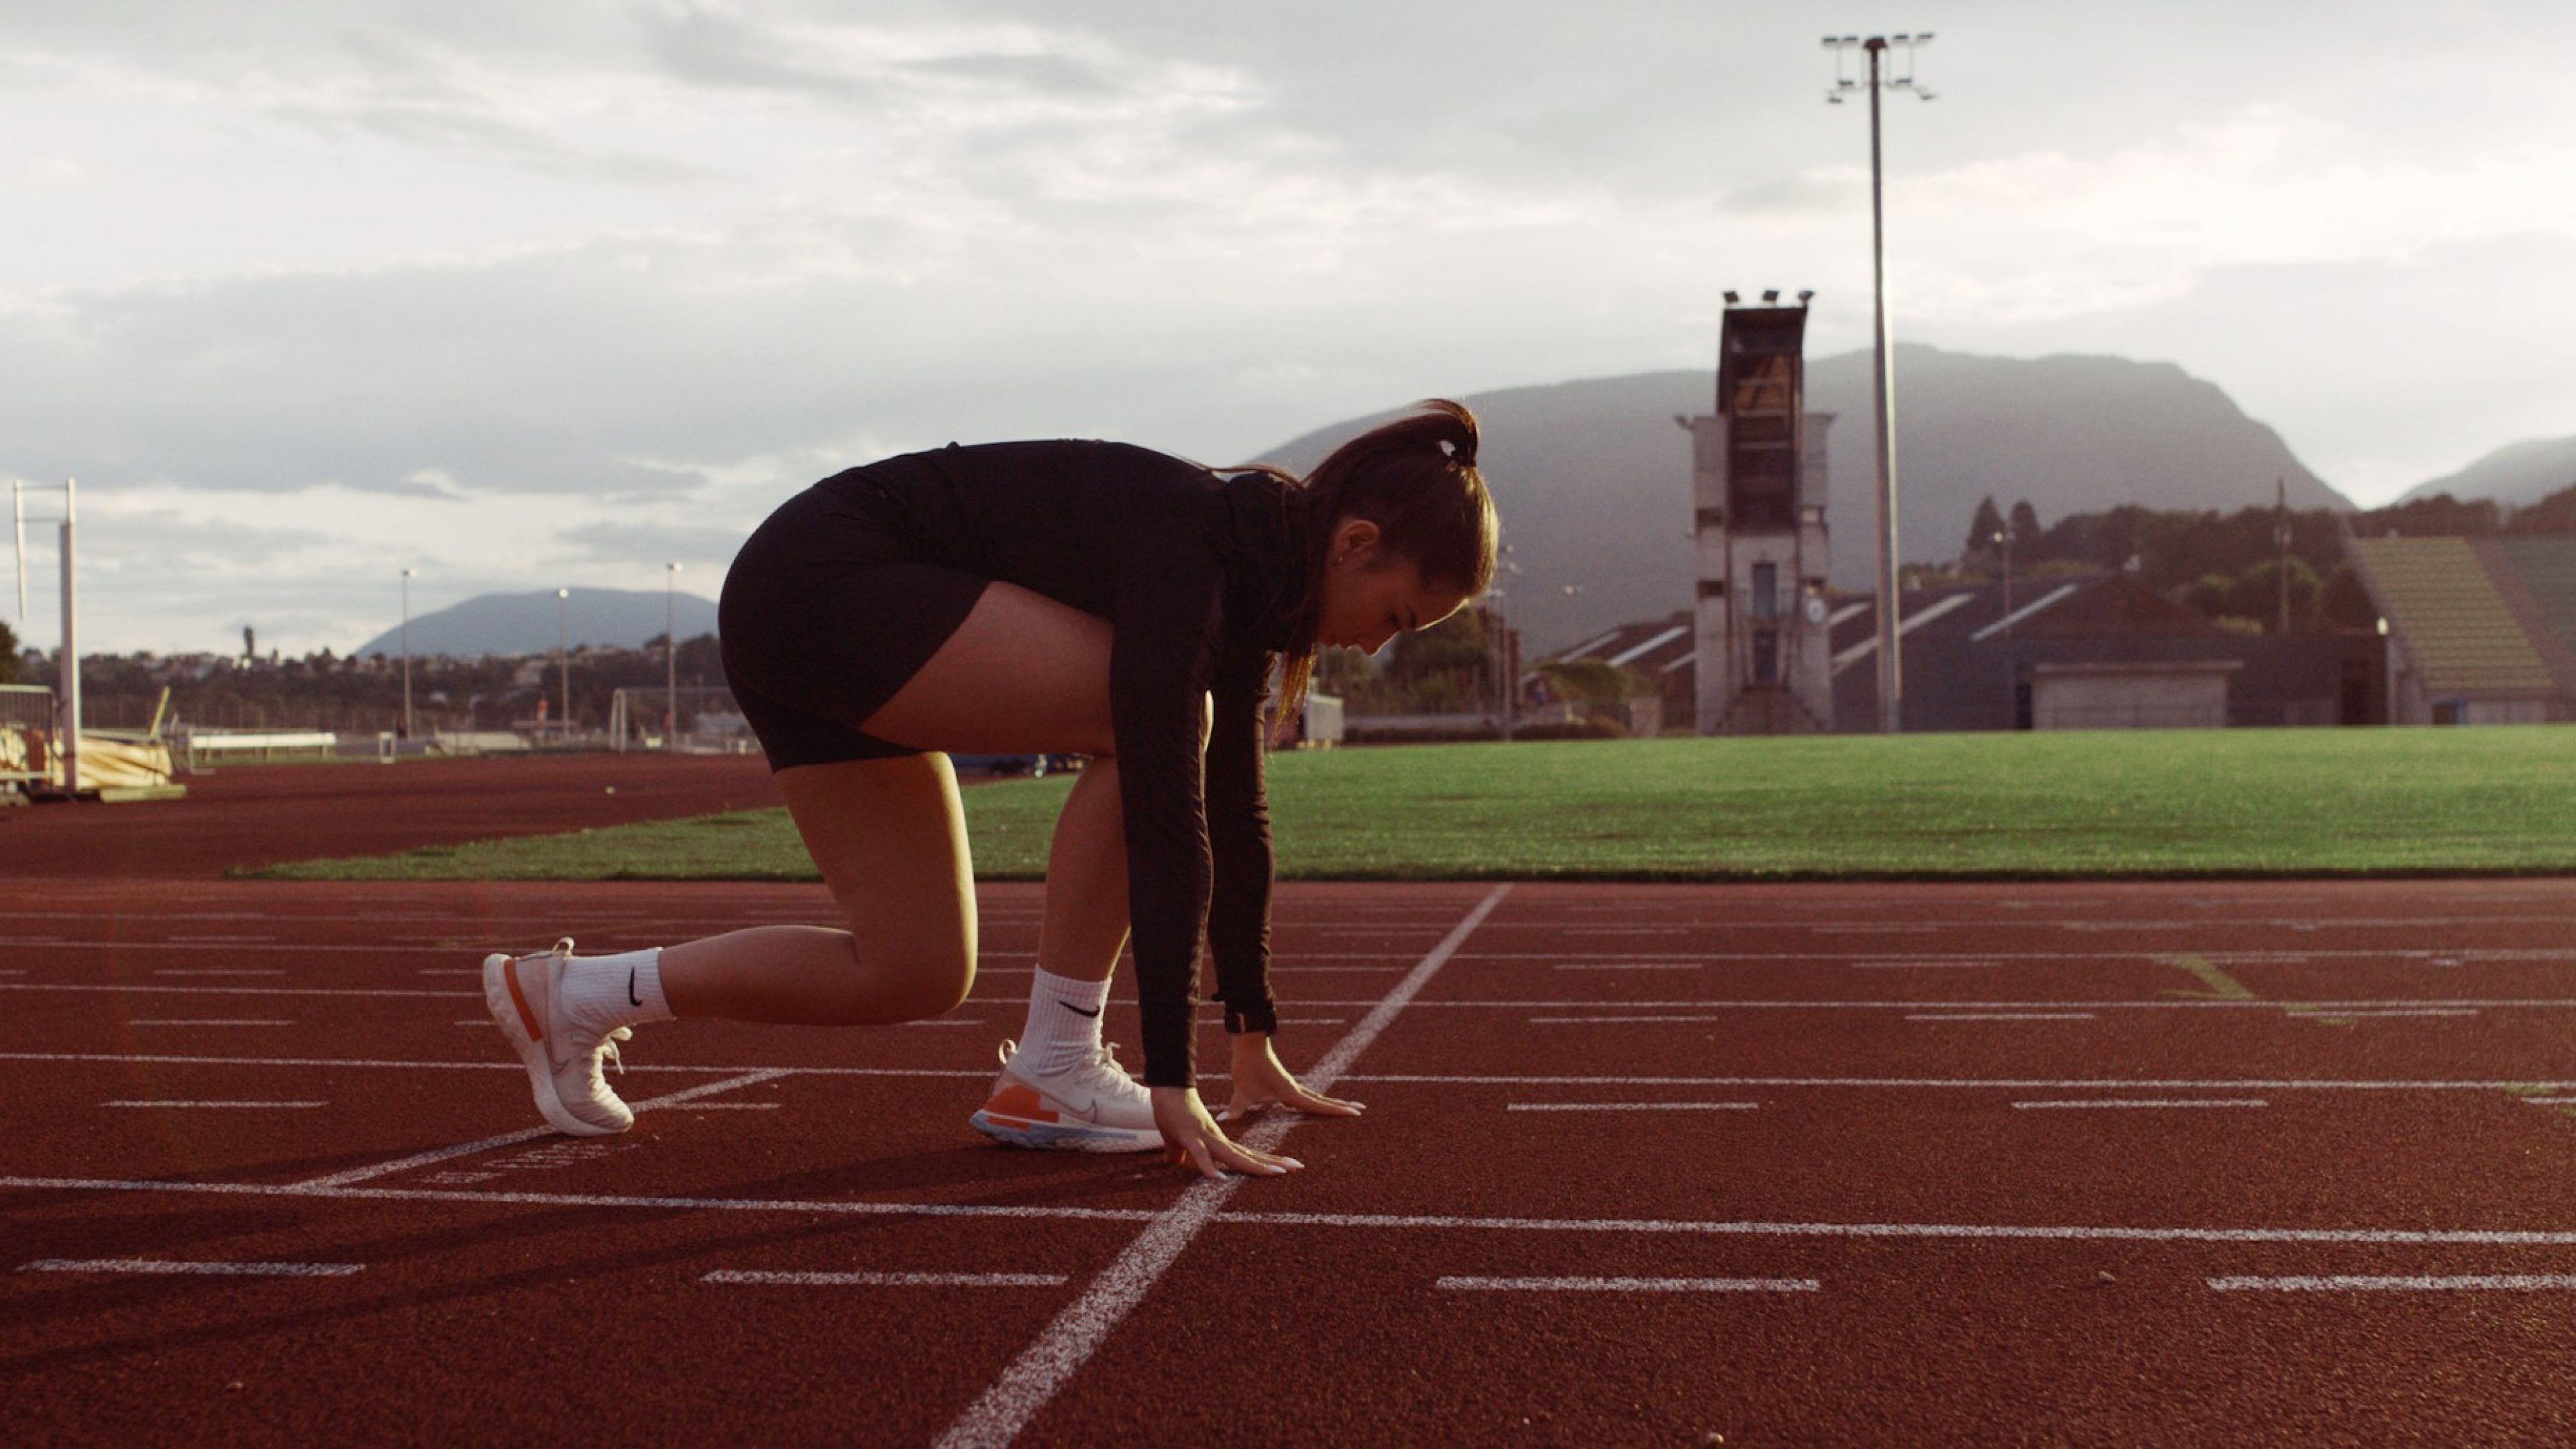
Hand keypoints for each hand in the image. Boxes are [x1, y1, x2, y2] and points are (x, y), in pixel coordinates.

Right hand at [1152, 1085, 1302, 1181]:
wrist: (1167, 1088)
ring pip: (1234, 1156)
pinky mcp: (1191, 1137)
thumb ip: (1180, 1151)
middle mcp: (1218, 1140)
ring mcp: (1206, 1138)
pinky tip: (1220, 1179)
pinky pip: (1201, 1155)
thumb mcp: (1176, 1139)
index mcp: (1219, 1141)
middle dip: (1273, 1163)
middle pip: (1249, 1156)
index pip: (1248, 1155)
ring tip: (1278, 1173)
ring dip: (1256, 1166)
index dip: (1267, 1162)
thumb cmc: (1172, 1113)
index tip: (1287, 1168)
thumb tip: (1174, 1161)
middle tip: (1299, 1168)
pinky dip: (1209, 1167)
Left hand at [1225, 1033, 1363, 1123]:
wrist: (1248, 1042)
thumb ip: (1236, 1108)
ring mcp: (1290, 1085)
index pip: (1317, 1104)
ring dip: (1331, 1102)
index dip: (1336, 1110)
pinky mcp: (1284, 1082)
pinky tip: (1315, 1103)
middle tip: (1360, 1109)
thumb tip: (1222, 1121)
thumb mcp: (1242, 1090)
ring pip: (1316, 1096)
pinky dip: (1316, 1100)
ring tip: (1346, 1106)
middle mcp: (1294, 1088)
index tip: (1354, 1111)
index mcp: (1290, 1092)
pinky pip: (1306, 1094)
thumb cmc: (1247, 1065)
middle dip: (1340, 1106)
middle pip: (1322, 1100)